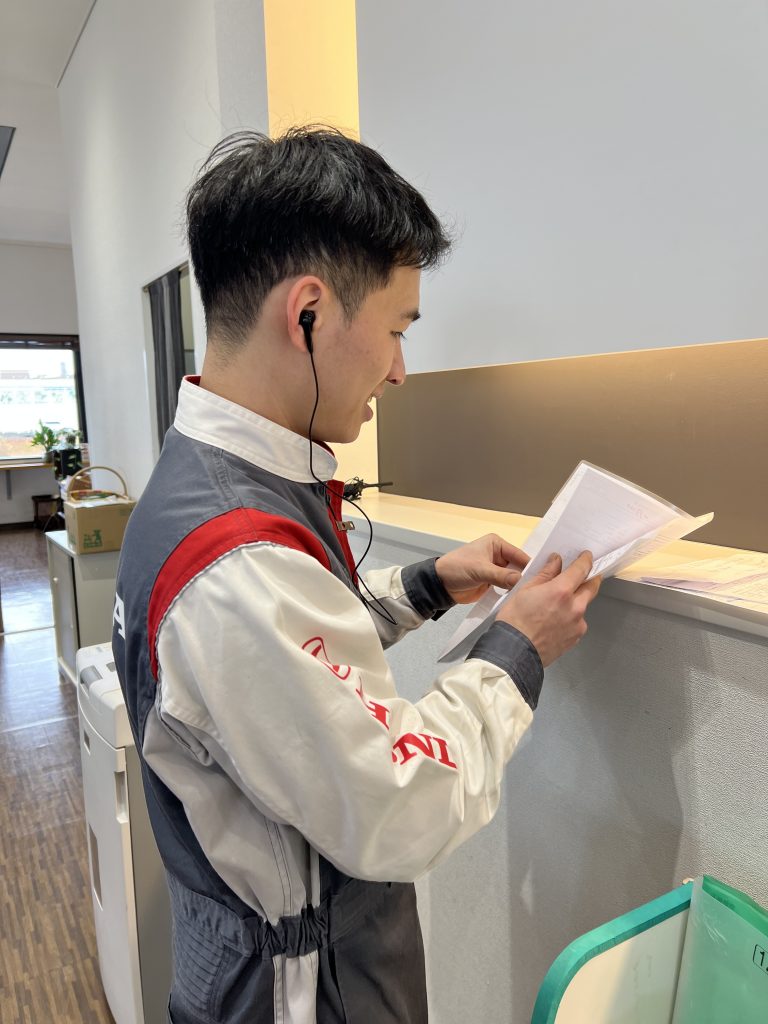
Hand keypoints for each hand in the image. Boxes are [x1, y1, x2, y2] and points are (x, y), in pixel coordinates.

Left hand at [435, 534, 528, 604]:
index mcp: (496, 544)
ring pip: (514, 579)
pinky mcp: (493, 583)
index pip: (519, 555)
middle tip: (537, 591)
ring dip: (518, 587)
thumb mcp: (480, 570)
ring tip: (531, 597)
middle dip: (525, 578)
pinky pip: (506, 588)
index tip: (542, 578)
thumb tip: (521, 581)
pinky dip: (511, 593)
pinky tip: (519, 600)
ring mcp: (496, 570)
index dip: (529, 566)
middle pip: (518, 567)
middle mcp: (498, 556)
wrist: (439, 585)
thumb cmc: (456, 569)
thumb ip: (501, 576)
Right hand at [496, 551, 601, 666]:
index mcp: (562, 591)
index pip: (581, 569)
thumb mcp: (525, 590)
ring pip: (583, 606)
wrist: (515, 652)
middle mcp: (575, 606)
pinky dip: (570, 618)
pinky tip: (555, 622)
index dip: (585, 560)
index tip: (586, 556)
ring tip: (558, 606)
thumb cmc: (515, 620)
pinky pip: (577, 622)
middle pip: (592, 587)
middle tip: (584, 575)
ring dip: (576, 601)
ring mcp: (578, 624)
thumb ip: (545, 574)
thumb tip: (556, 561)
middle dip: (590, 578)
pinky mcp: (576, 638)